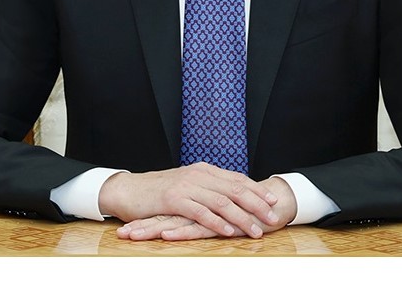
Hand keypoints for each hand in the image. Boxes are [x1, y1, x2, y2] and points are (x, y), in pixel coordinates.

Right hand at [98, 164, 284, 237]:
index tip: (272, 200)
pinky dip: (216, 222)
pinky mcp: (174, 200)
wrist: (129, 190)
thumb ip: (206, 189)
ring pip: (221, 201)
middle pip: (234, 189)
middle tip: (272, 217)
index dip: (256, 190)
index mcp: (203, 170)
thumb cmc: (158, 191)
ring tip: (255, 230)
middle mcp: (197, 175)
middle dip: (256, 204)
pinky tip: (228, 231)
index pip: (236, 179)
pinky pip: (200, 212)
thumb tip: (227, 197)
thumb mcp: (186, 186)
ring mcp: (186, 186)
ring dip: (241, 217)